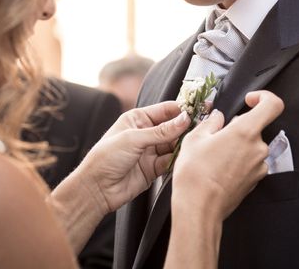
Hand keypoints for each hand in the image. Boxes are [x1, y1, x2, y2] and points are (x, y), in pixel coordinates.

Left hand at [77, 101, 189, 215]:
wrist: (96, 189)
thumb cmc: (105, 158)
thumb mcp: (133, 139)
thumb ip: (161, 131)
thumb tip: (184, 119)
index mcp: (138, 119)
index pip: (165, 110)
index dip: (182, 109)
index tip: (198, 109)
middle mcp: (145, 133)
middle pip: (173, 127)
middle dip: (186, 127)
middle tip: (202, 126)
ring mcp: (150, 151)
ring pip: (174, 144)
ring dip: (183, 144)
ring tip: (195, 142)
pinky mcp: (154, 168)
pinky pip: (171, 161)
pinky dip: (178, 159)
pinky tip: (184, 157)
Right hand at [171, 90, 283, 220]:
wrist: (199, 208)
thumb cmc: (195, 175)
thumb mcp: (195, 138)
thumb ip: (211, 122)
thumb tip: (218, 118)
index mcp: (246, 132)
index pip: (273, 105)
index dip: (263, 97)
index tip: (249, 100)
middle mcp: (258, 148)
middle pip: (255, 127)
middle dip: (237, 127)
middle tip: (217, 136)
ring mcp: (259, 166)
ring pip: (251, 146)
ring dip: (236, 146)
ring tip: (214, 156)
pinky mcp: (255, 180)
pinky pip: (250, 162)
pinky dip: (237, 160)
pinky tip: (219, 168)